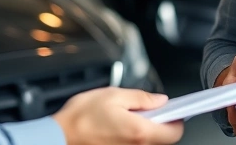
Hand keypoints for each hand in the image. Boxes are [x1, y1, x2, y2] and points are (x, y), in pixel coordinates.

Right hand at [51, 87, 183, 144]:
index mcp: (139, 131)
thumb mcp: (114, 95)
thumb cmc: (81, 117)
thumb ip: (142, 98)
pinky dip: (134, 137)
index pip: (175, 132)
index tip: (173, 110)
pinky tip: (120, 127)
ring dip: (146, 130)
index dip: (177, 119)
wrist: (59, 136)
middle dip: (161, 124)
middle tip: (148, 110)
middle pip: (164, 140)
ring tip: (130, 117)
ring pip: (149, 143)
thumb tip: (160, 100)